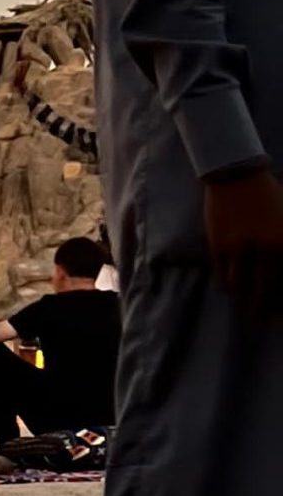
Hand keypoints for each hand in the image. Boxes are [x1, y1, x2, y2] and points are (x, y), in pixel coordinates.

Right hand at [204, 167, 282, 318]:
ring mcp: (239, 248)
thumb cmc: (271, 196)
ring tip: (243, 308)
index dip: (282, 299)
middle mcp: (265, 248)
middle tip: (262, 320)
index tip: (280, 312)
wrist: (237, 175)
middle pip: (264, 289)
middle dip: (263, 308)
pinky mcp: (218, 245)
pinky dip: (226, 286)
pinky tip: (229, 290)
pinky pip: (222, 274)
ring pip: (240, 285)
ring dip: (242, 300)